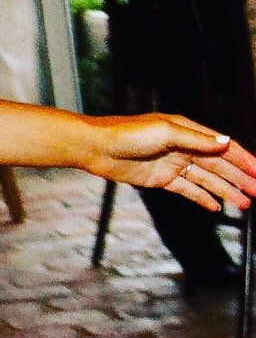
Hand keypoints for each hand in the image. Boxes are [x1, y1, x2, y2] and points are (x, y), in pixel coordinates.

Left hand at [83, 115, 255, 214]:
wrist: (96, 147)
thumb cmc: (128, 134)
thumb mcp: (166, 132)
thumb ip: (197, 139)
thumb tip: (226, 142)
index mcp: (188, 131)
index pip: (223, 147)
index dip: (243, 160)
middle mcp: (184, 147)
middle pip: (219, 165)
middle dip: (240, 178)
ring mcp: (173, 164)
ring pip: (207, 179)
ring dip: (226, 190)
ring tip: (245, 203)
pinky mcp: (161, 179)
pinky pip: (187, 189)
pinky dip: (202, 197)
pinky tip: (216, 206)